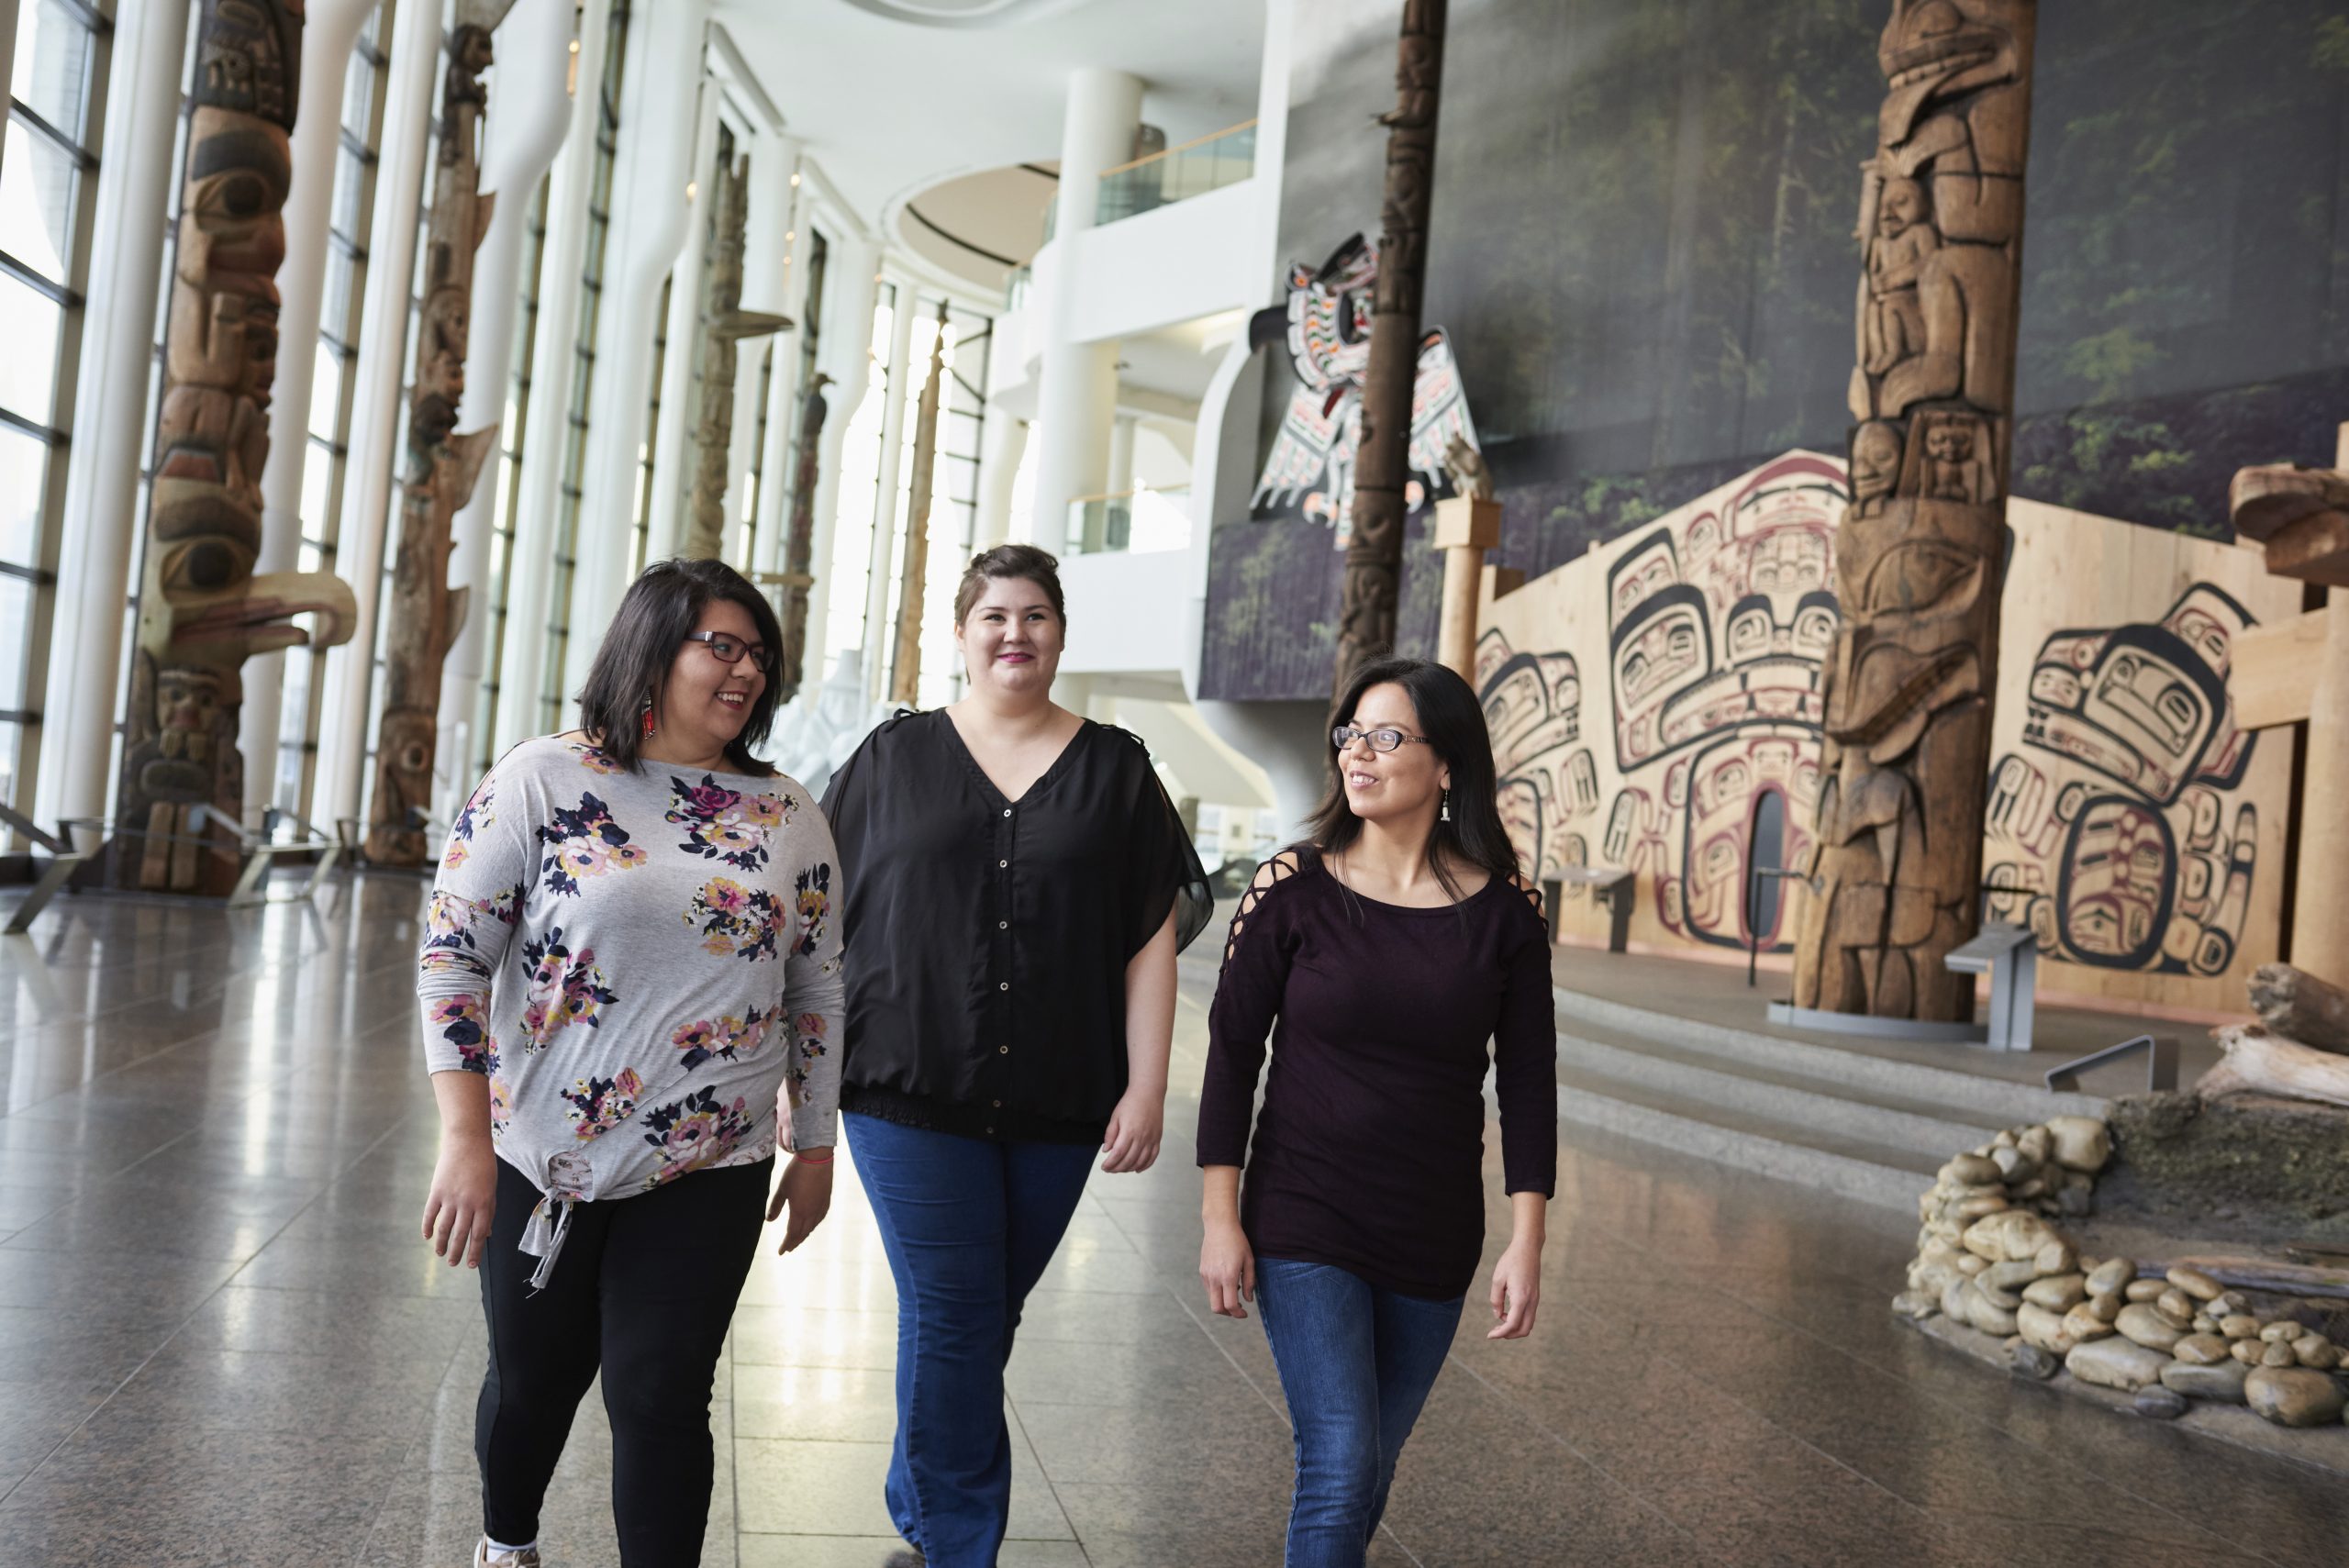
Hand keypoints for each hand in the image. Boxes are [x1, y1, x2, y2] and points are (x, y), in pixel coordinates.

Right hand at [421, 1134, 496, 1269]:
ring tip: (440, 1254)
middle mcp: (467, 1203)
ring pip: (444, 1228)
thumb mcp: (492, 1187)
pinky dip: (427, 1227)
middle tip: (453, 1263)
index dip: (474, 1251)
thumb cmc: (483, 1164)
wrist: (467, 1142)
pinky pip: (430, 1214)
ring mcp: (450, 1197)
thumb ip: (489, 1210)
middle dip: (457, 1252)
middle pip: (460, 1235)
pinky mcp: (436, 1191)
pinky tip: (427, 1237)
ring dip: (441, 1244)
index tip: (471, 1264)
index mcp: (484, 1203)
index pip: (479, 1234)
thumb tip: (486, 1233)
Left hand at [766, 1154, 834, 1253]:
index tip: (781, 1252)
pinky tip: (812, 1222)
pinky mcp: (826, 1198)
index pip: (792, 1234)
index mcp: (799, 1212)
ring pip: (813, 1226)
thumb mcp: (782, 1189)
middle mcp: (812, 1212)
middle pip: (803, 1232)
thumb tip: (769, 1220)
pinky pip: (820, 1217)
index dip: (786, 1244)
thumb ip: (776, 1206)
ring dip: (805, 1234)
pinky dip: (814, 1224)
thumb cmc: (797, 1172)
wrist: (817, 1158)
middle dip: (795, 1241)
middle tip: (788, 1248)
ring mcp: (821, 1206)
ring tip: (799, 1237)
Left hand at [1100, 1084, 1163, 1173]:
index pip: (1118, 1154)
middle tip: (1110, 1169)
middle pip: (1129, 1160)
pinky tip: (1137, 1169)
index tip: (1104, 1167)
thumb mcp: (1115, 1116)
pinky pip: (1152, 1157)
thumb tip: (1106, 1150)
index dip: (1110, 1164)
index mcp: (1129, 1132)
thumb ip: (1110, 1134)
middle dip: (1117, 1168)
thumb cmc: (1130, 1103)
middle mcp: (1141, 1138)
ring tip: (1121, 1169)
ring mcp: (1151, 1139)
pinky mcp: (1158, 1139)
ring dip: (1129, 1168)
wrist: (1148, 1093)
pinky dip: (1145, 1165)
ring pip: (1140, 1161)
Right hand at [1200, 1216, 1255, 1318]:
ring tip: (1235, 1290)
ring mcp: (1206, 1275)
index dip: (1238, 1314)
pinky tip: (1226, 1282)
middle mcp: (1214, 1278)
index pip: (1230, 1305)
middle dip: (1228, 1313)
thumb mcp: (1249, 1260)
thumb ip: (1249, 1282)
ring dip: (1222, 1301)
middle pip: (1217, 1308)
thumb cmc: (1238, 1242)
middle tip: (1238, 1309)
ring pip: (1212, 1299)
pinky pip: (1209, 1288)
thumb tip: (1248, 1300)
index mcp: (1228, 1276)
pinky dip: (1217, 1291)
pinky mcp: (1202, 1271)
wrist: (1219, 1226)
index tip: (1244, 1314)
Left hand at [1487, 1239, 1541, 1338]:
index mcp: (1521, 1298)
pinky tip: (1507, 1313)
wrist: (1528, 1248)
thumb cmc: (1511, 1261)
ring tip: (1500, 1322)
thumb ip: (1496, 1300)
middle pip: (1524, 1329)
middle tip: (1495, 1331)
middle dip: (1509, 1335)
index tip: (1489, 1335)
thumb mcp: (1498, 1279)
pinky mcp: (1535, 1297)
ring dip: (1514, 1328)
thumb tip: (1497, 1316)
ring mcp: (1535, 1300)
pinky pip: (1529, 1316)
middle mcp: (1531, 1301)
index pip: (1513, 1324)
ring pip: (1528, 1324)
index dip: (1501, 1333)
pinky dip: (1519, 1320)